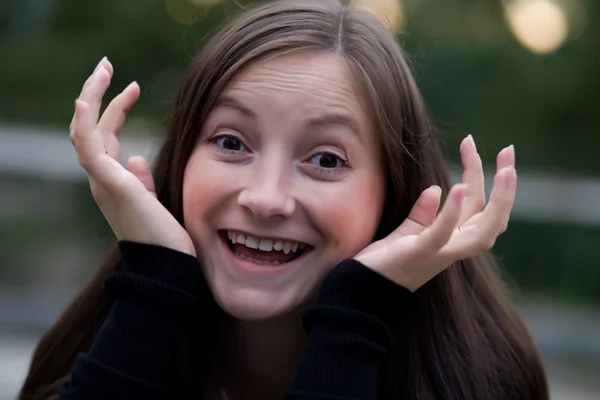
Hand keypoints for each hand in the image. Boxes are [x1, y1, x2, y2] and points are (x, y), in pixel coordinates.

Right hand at [69, 57, 195, 255]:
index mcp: (113, 181)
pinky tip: (84, 101)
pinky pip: (88, 150)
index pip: (107, 137)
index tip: (133, 86)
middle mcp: (103, 179)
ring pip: (85, 132)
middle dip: (97, 94)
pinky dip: (82, 125)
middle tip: (107, 64)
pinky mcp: (110, 184)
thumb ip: (142, 180)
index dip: (115, 109)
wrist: (168, 263)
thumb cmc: (165, 237)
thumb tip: (135, 158)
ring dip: (91, 97)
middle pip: (91, 128)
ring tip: (104, 68)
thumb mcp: (154, 201)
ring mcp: (103, 182)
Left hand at [354, 135, 515, 291]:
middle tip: (509, 152)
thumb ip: (422, 215)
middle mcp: (453, 249)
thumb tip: (436, 189)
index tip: (487, 151)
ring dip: (497, 201)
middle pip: (492, 219)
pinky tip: (459, 188)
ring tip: (503, 170)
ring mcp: (439, 254)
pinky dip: (452, 213)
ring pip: (482, 232)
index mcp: (452, 242)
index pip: (481, 211)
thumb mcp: (405, 234)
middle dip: (506, 187)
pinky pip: (441, 234)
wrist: (361, 291)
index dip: (490, 184)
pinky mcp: (418, 254)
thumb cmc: (383, 265)